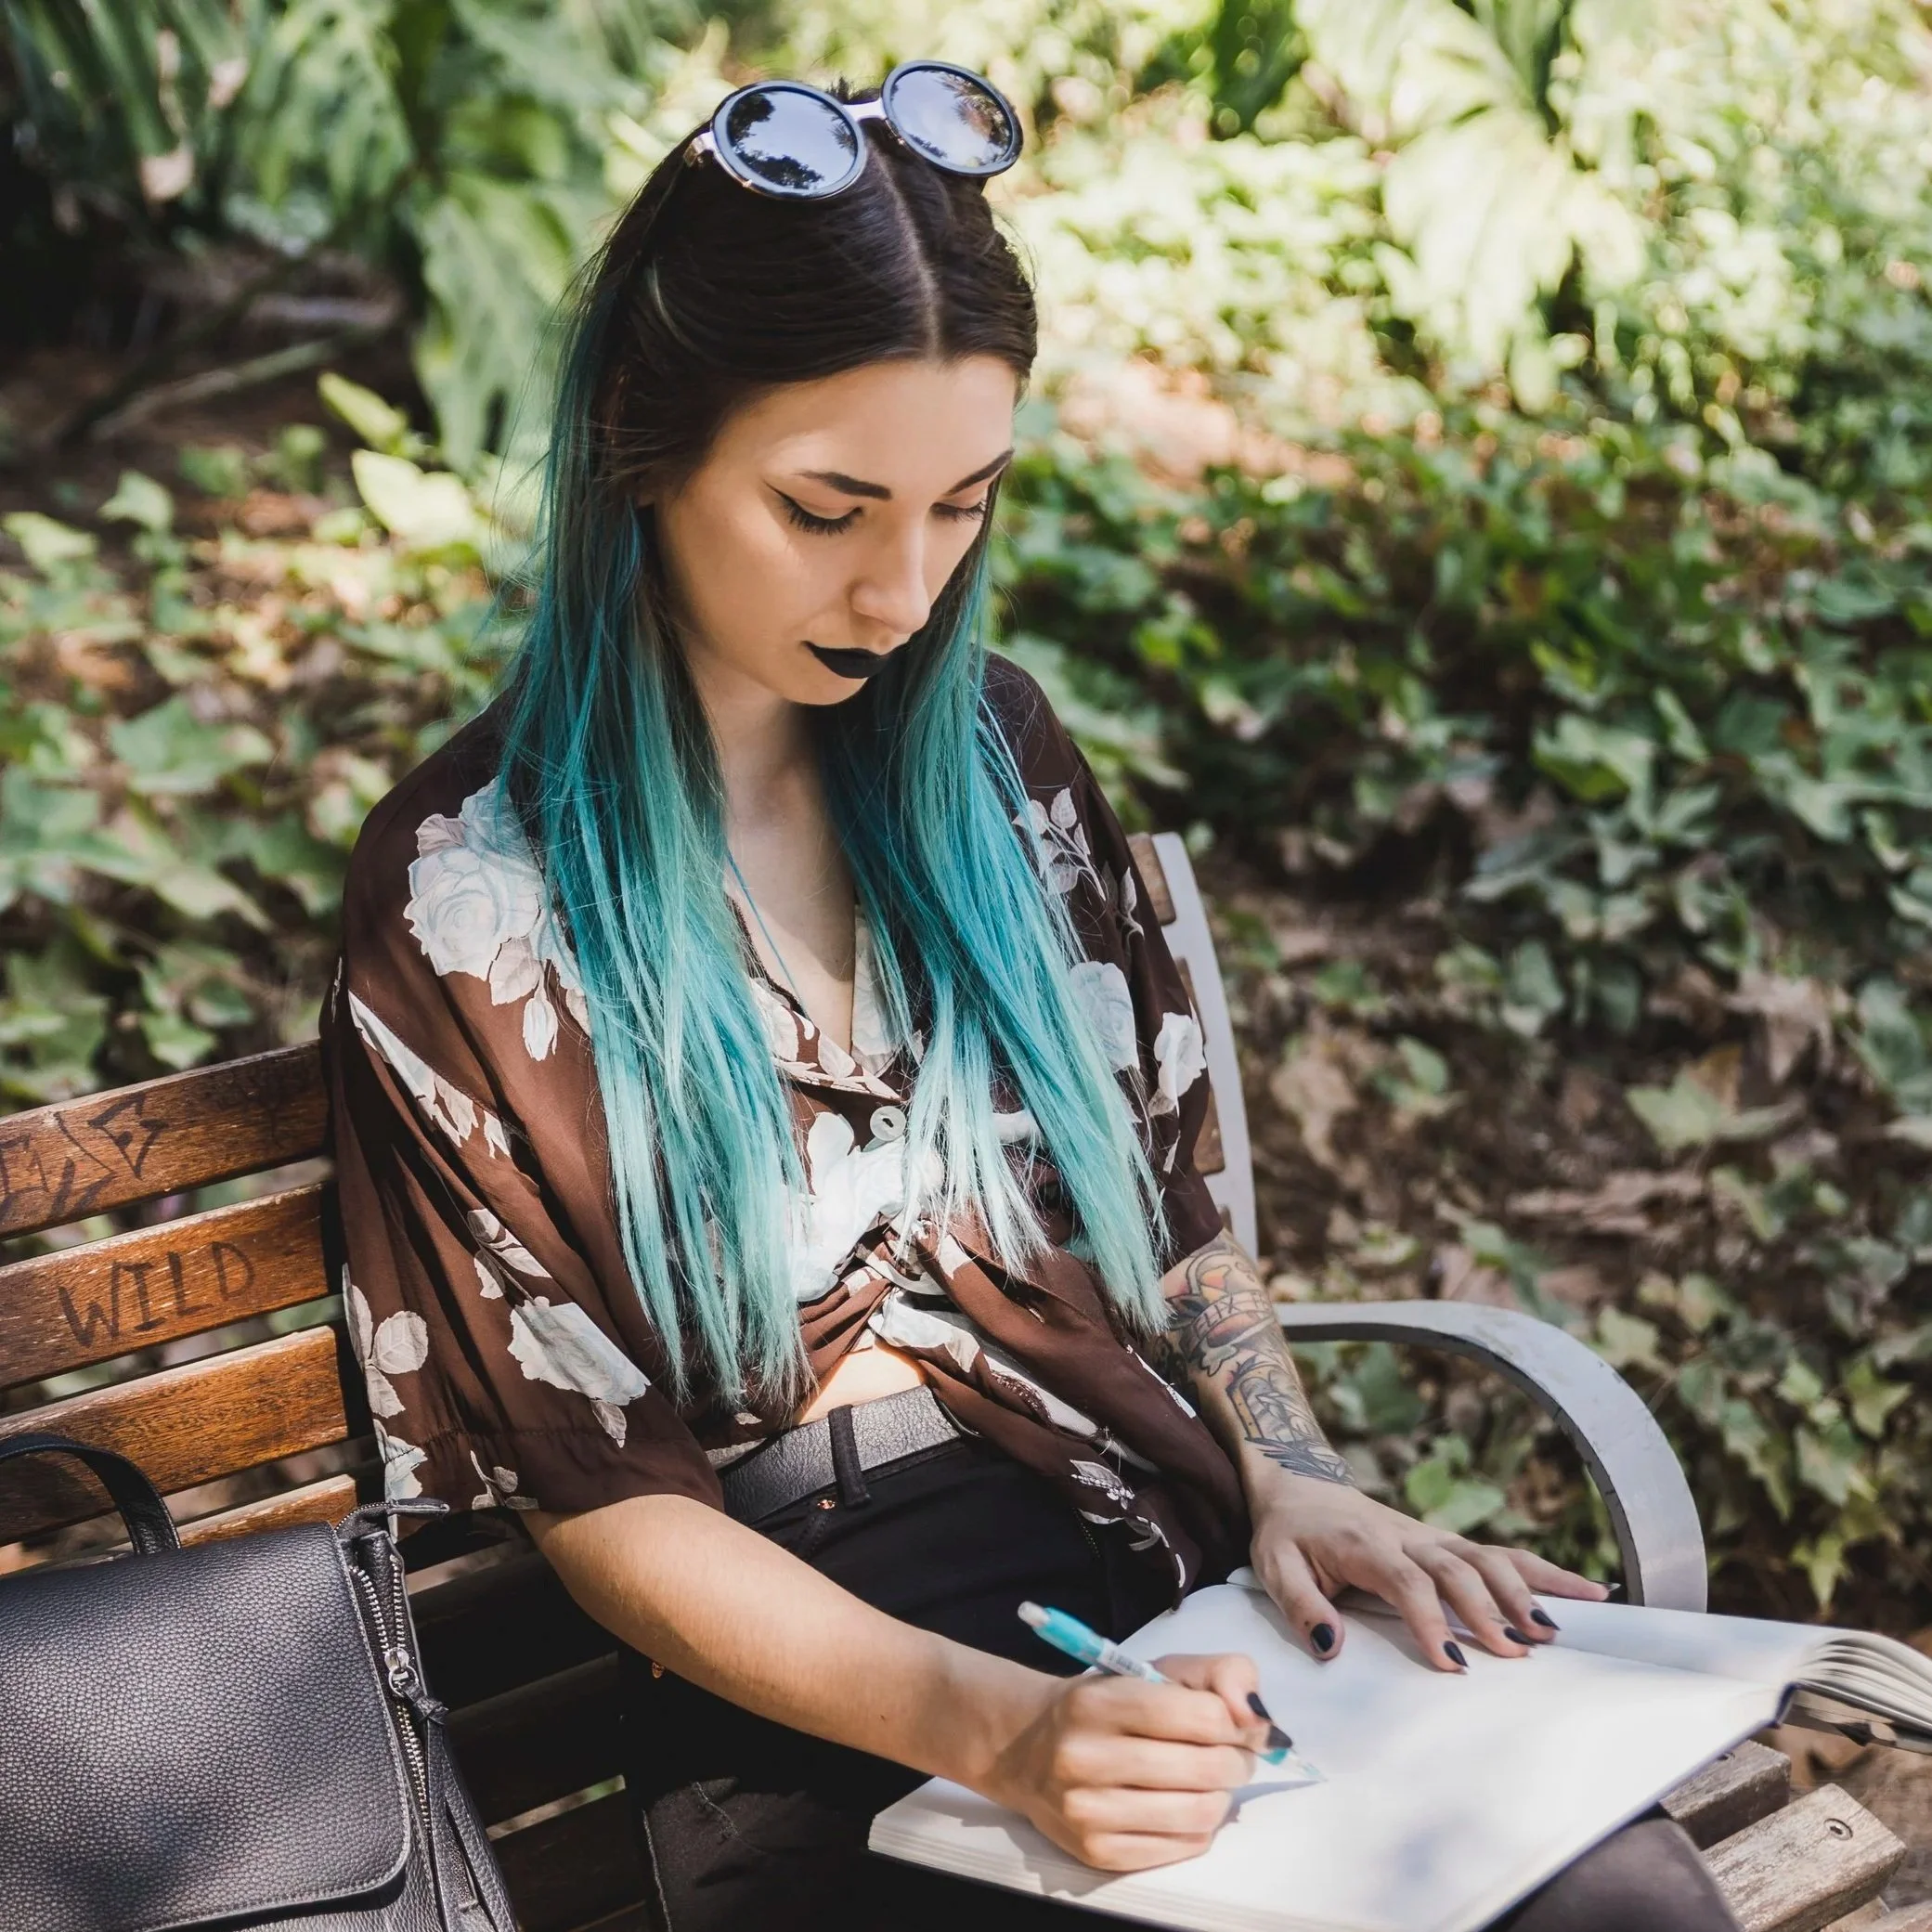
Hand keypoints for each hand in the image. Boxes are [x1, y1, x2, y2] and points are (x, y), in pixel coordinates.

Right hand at [982, 1654, 1275, 1870]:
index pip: (1203, 1716)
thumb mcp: (1156, 1669)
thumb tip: (1258, 1717)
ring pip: (1200, 1813)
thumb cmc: (1105, 1703)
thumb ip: (1220, 1673)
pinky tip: (1183, 1805)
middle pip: (1207, 1769)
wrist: (1027, 1747)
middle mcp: (1086, 1756)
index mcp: (1100, 1701)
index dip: (1235, 1721)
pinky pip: (1183, 1847)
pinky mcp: (1096, 1852)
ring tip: (1209, 1780)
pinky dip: (1199, 1827)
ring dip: (1221, 1796)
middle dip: (1236, 1760)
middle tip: (1230, 1753)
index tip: (1233, 1722)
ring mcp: (1088, 1810)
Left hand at [1247, 1473, 1610, 1670]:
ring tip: (1554, 1633)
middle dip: (1488, 1610)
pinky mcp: (1447, 1544)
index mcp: (1365, 1543)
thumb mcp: (1274, 1567)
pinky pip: (1501, 1555)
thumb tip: (1330, 1648)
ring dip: (1524, 1592)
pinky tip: (1589, 1593)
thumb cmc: (1288, 1534)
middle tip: (1515, 1654)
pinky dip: (1544, 1573)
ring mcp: (1433, 1537)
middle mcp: (1408, 1536)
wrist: (1299, 1485)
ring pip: (1488, 1558)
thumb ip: (1302, 1606)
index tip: (1451, 1664)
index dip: (1430, 1621)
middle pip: (1458, 1569)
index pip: (1408, 1581)